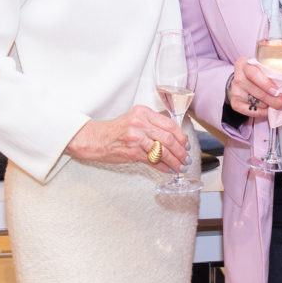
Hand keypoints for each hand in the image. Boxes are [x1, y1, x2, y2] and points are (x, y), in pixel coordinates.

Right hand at [65, 105, 189, 172]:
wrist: (95, 138)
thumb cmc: (116, 130)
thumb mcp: (135, 120)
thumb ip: (153, 125)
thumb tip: (175, 139)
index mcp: (143, 112)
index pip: (169, 124)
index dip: (182, 137)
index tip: (186, 145)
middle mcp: (140, 123)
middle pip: (168, 138)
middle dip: (181, 151)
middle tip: (186, 159)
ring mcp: (135, 138)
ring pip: (162, 151)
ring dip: (174, 161)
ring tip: (180, 167)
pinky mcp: (131, 152)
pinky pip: (152, 161)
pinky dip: (163, 167)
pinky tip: (169, 170)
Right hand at [225, 57, 281, 118]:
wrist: (241, 80)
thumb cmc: (256, 73)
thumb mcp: (265, 66)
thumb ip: (280, 69)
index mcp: (245, 64)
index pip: (254, 74)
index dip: (267, 84)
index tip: (278, 91)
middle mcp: (238, 77)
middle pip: (258, 92)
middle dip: (274, 100)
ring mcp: (235, 91)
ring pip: (257, 102)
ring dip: (270, 105)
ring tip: (277, 103)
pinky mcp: (234, 103)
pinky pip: (252, 111)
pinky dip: (263, 112)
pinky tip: (268, 109)